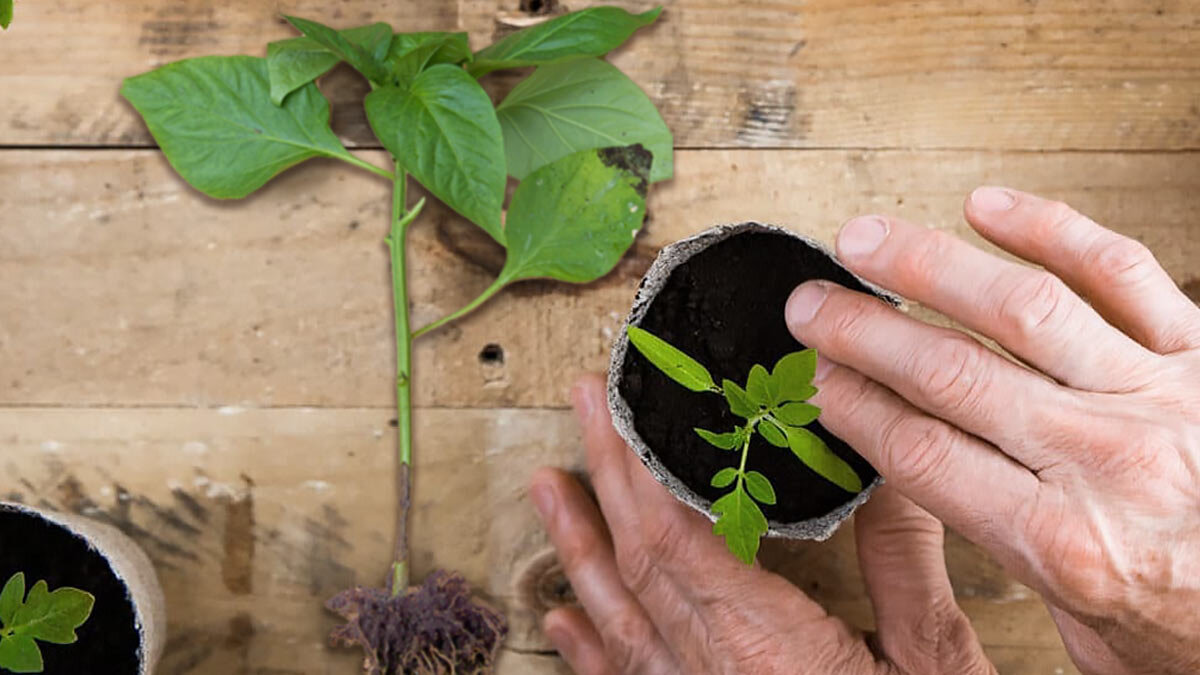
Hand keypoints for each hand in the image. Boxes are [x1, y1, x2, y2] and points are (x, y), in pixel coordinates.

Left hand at [528, 375, 995, 674]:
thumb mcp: (936, 663)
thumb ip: (903, 565)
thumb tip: (886, 470)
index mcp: (764, 653)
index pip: (676, 539)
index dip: (638, 468)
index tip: (618, 410)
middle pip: (640, 564)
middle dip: (606, 481)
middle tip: (581, 411)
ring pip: (621, 620)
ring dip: (580, 550)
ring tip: (548, 490)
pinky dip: (591, 649)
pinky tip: (566, 620)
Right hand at [783, 187, 1199, 674]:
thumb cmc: (1185, 624)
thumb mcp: (1073, 616)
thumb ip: (1000, 533)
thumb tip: (913, 455)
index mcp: (1065, 541)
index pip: (922, 452)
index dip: (854, 405)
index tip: (814, 376)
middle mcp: (1107, 459)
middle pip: (952, 375)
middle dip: (863, 332)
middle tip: (811, 305)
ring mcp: (1157, 396)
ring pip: (1023, 309)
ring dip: (930, 266)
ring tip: (868, 240)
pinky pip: (1121, 272)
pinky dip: (1052, 230)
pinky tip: (990, 207)